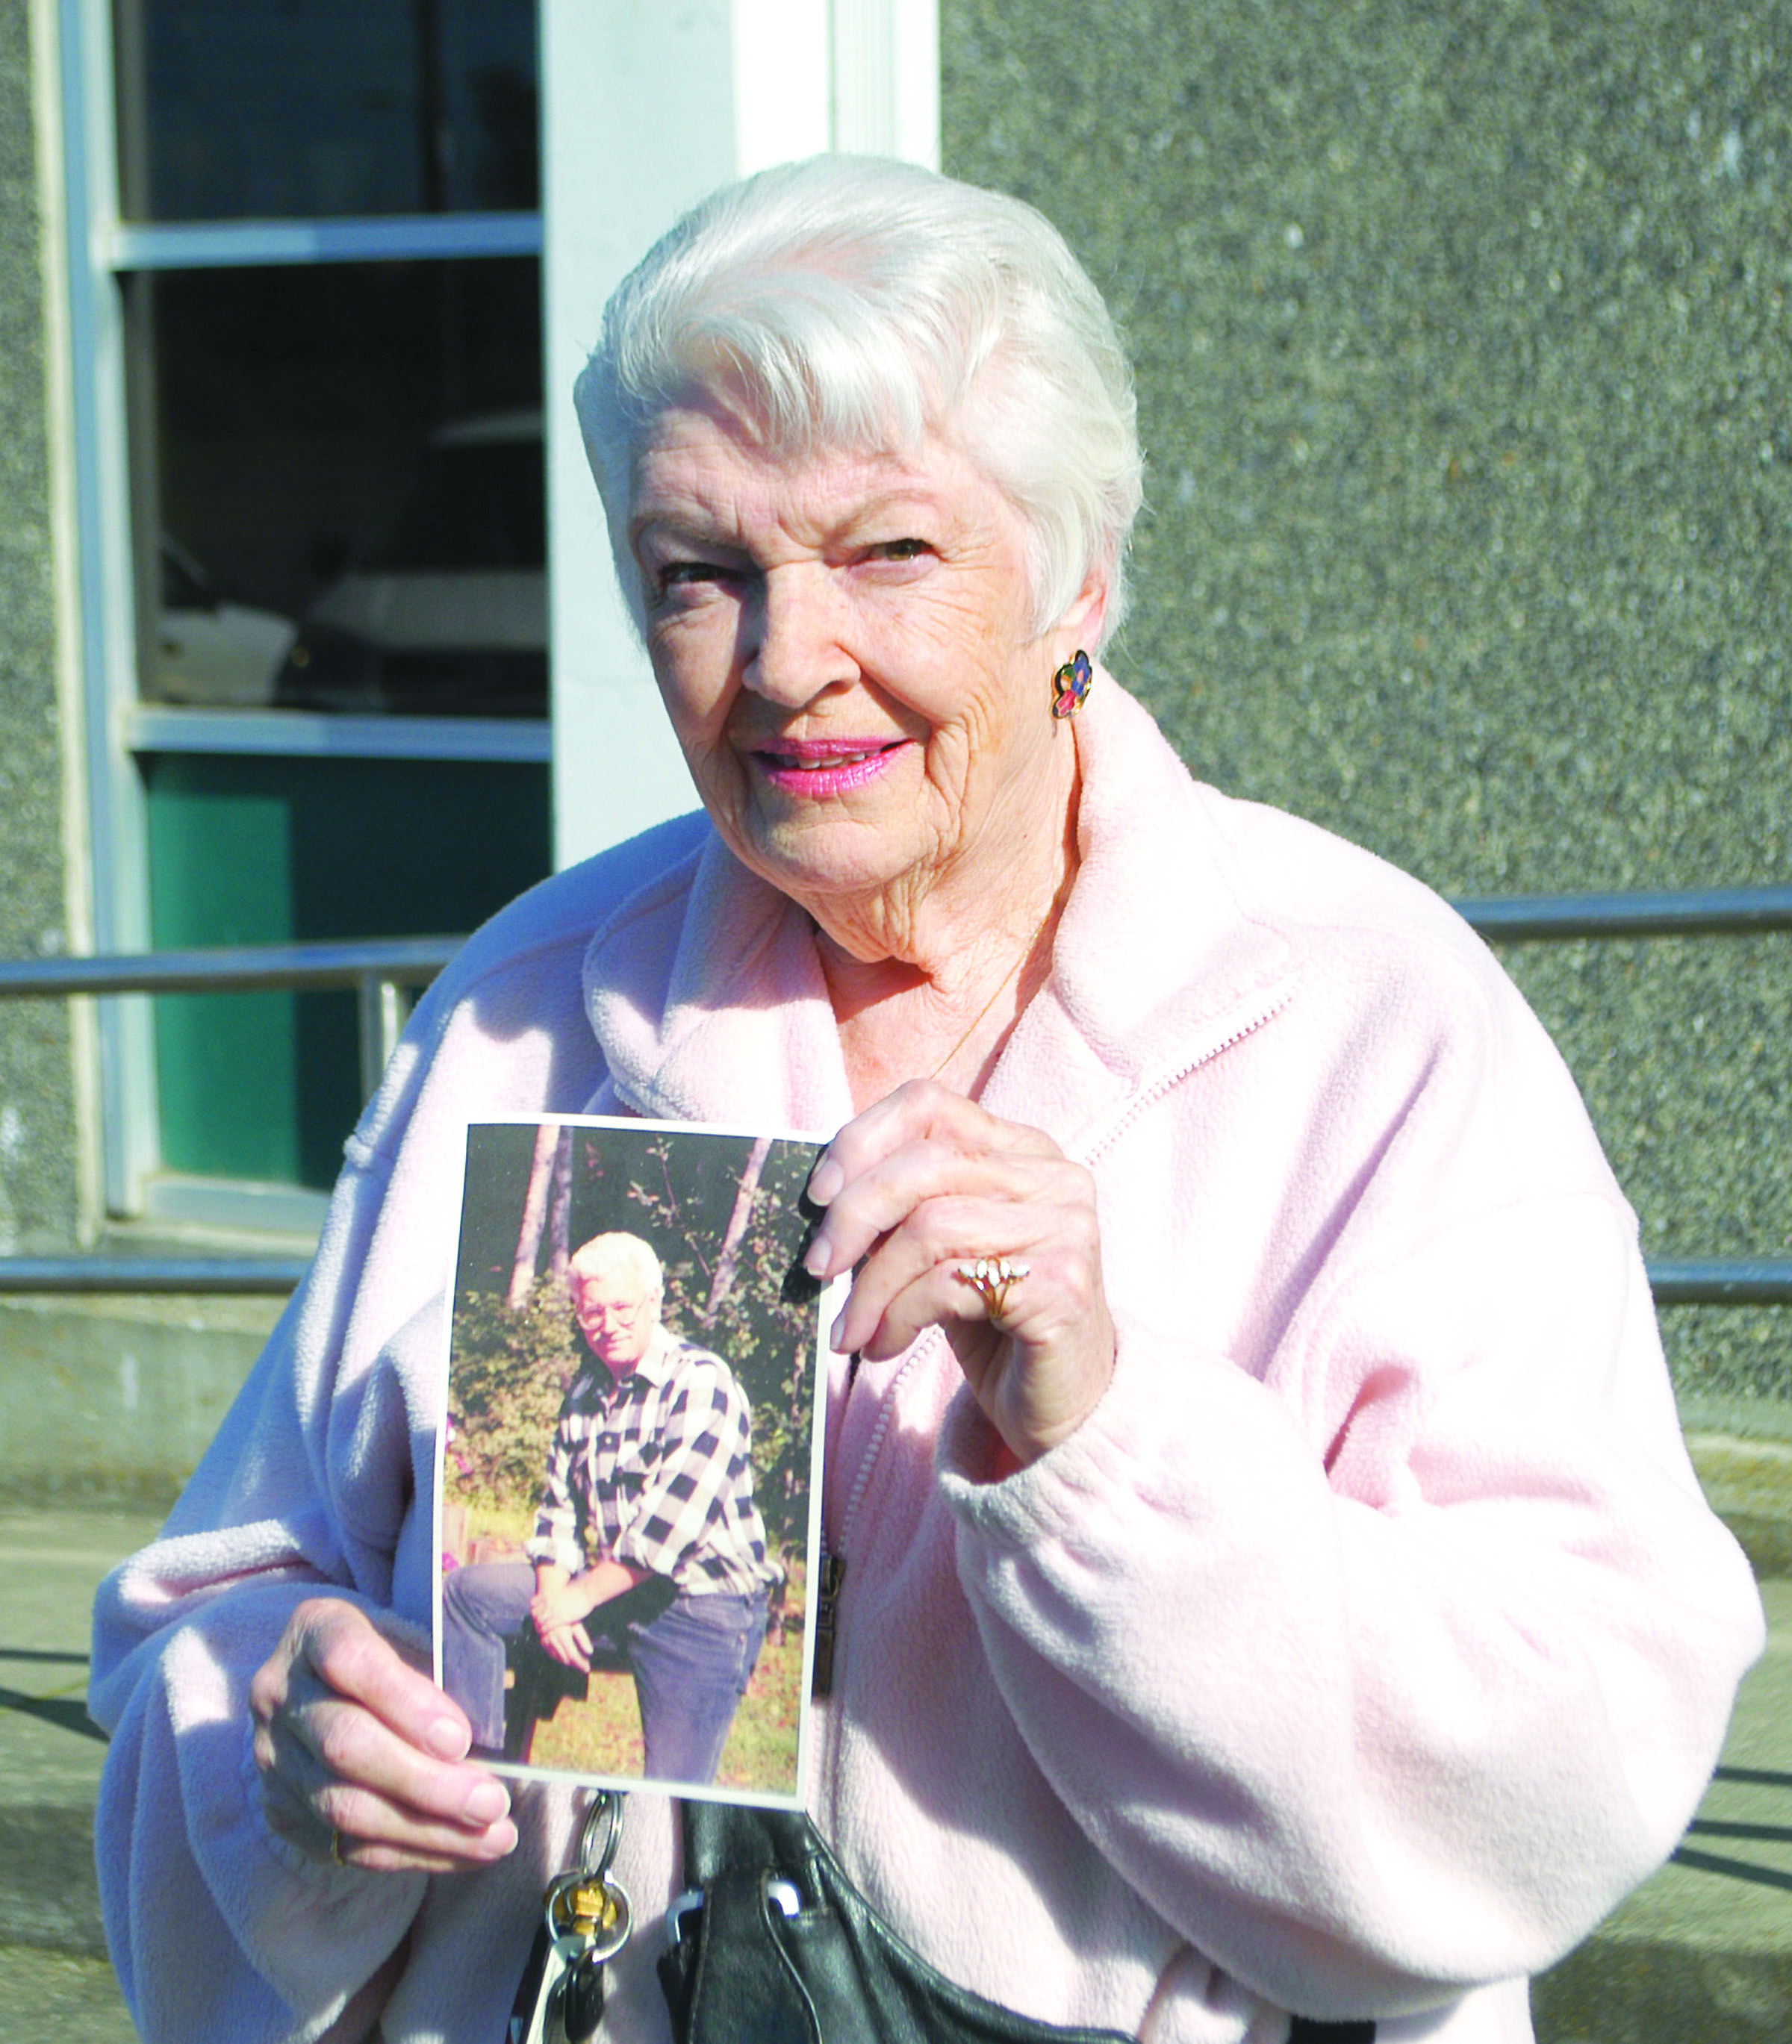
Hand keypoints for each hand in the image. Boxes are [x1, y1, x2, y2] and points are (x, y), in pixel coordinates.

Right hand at [250, 1597, 516, 1873]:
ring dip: (426, 1829)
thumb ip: (443, 1664)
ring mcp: (273, 1758)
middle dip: (424, 1781)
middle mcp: (280, 1695)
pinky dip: (413, 1852)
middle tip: (491, 1802)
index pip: (348, 1660)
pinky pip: (347, 1845)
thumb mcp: (412, 1631)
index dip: (404, 1701)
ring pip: (344, 1806)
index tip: (460, 1739)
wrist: (324, 1684)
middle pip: (345, 1745)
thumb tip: (498, 1727)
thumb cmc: (392, 1649)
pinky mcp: (282, 1810)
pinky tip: (465, 1851)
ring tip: (494, 1835)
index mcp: (314, 1631)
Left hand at [529, 1575, 596, 1634]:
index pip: (533, 1604)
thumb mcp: (562, 1590)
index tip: (535, 1615)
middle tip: (537, 1625)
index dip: (533, 1611)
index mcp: (548, 1594)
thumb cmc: (578, 1590)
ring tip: (541, 1632)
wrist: (587, 1591)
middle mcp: (548, 1602)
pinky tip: (546, 1634)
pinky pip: (547, 1627)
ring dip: (539, 1627)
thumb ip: (554, 1594)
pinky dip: (545, 1631)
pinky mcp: (560, 1618)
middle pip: (535, 1614)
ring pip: (540, 1621)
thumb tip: (553, 1596)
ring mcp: (554, 1610)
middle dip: (535, 1620)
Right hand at [537, 1619, 594, 1671]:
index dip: (580, 1663)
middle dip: (576, 1664)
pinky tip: (566, 1657)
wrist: (551, 1608)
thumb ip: (583, 1639)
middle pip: (566, 1659)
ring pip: (559, 1658)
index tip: (587, 1668)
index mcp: (562, 1636)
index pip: (573, 1655)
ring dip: (569, 1662)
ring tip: (578, 1662)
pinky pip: (552, 1654)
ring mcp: (547, 1642)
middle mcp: (553, 1640)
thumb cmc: (567, 1615)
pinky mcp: (543, 1642)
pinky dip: (560, 1658)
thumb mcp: (577, 1625)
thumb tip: (590, 1652)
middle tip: (584, 1666)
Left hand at [804, 1079, 1115, 1466]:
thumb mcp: (940, 1252)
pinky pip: (950, 1284)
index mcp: (1022, 1149)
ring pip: (932, 1226)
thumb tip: (821, 1200)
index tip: (817, 1195)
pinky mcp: (1061, 1284)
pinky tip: (885, 1347)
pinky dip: (899, 1317)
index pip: (929, 1104)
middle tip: (816, 1270)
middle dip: (853, 1217)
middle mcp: (1054, 1175)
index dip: (862, 1139)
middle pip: (926, 1163)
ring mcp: (1065, 1227)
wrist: (1064, 1404)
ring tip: (851, 1330)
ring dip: (872, 1285)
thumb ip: (900, 1211)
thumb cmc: (992, 1323)